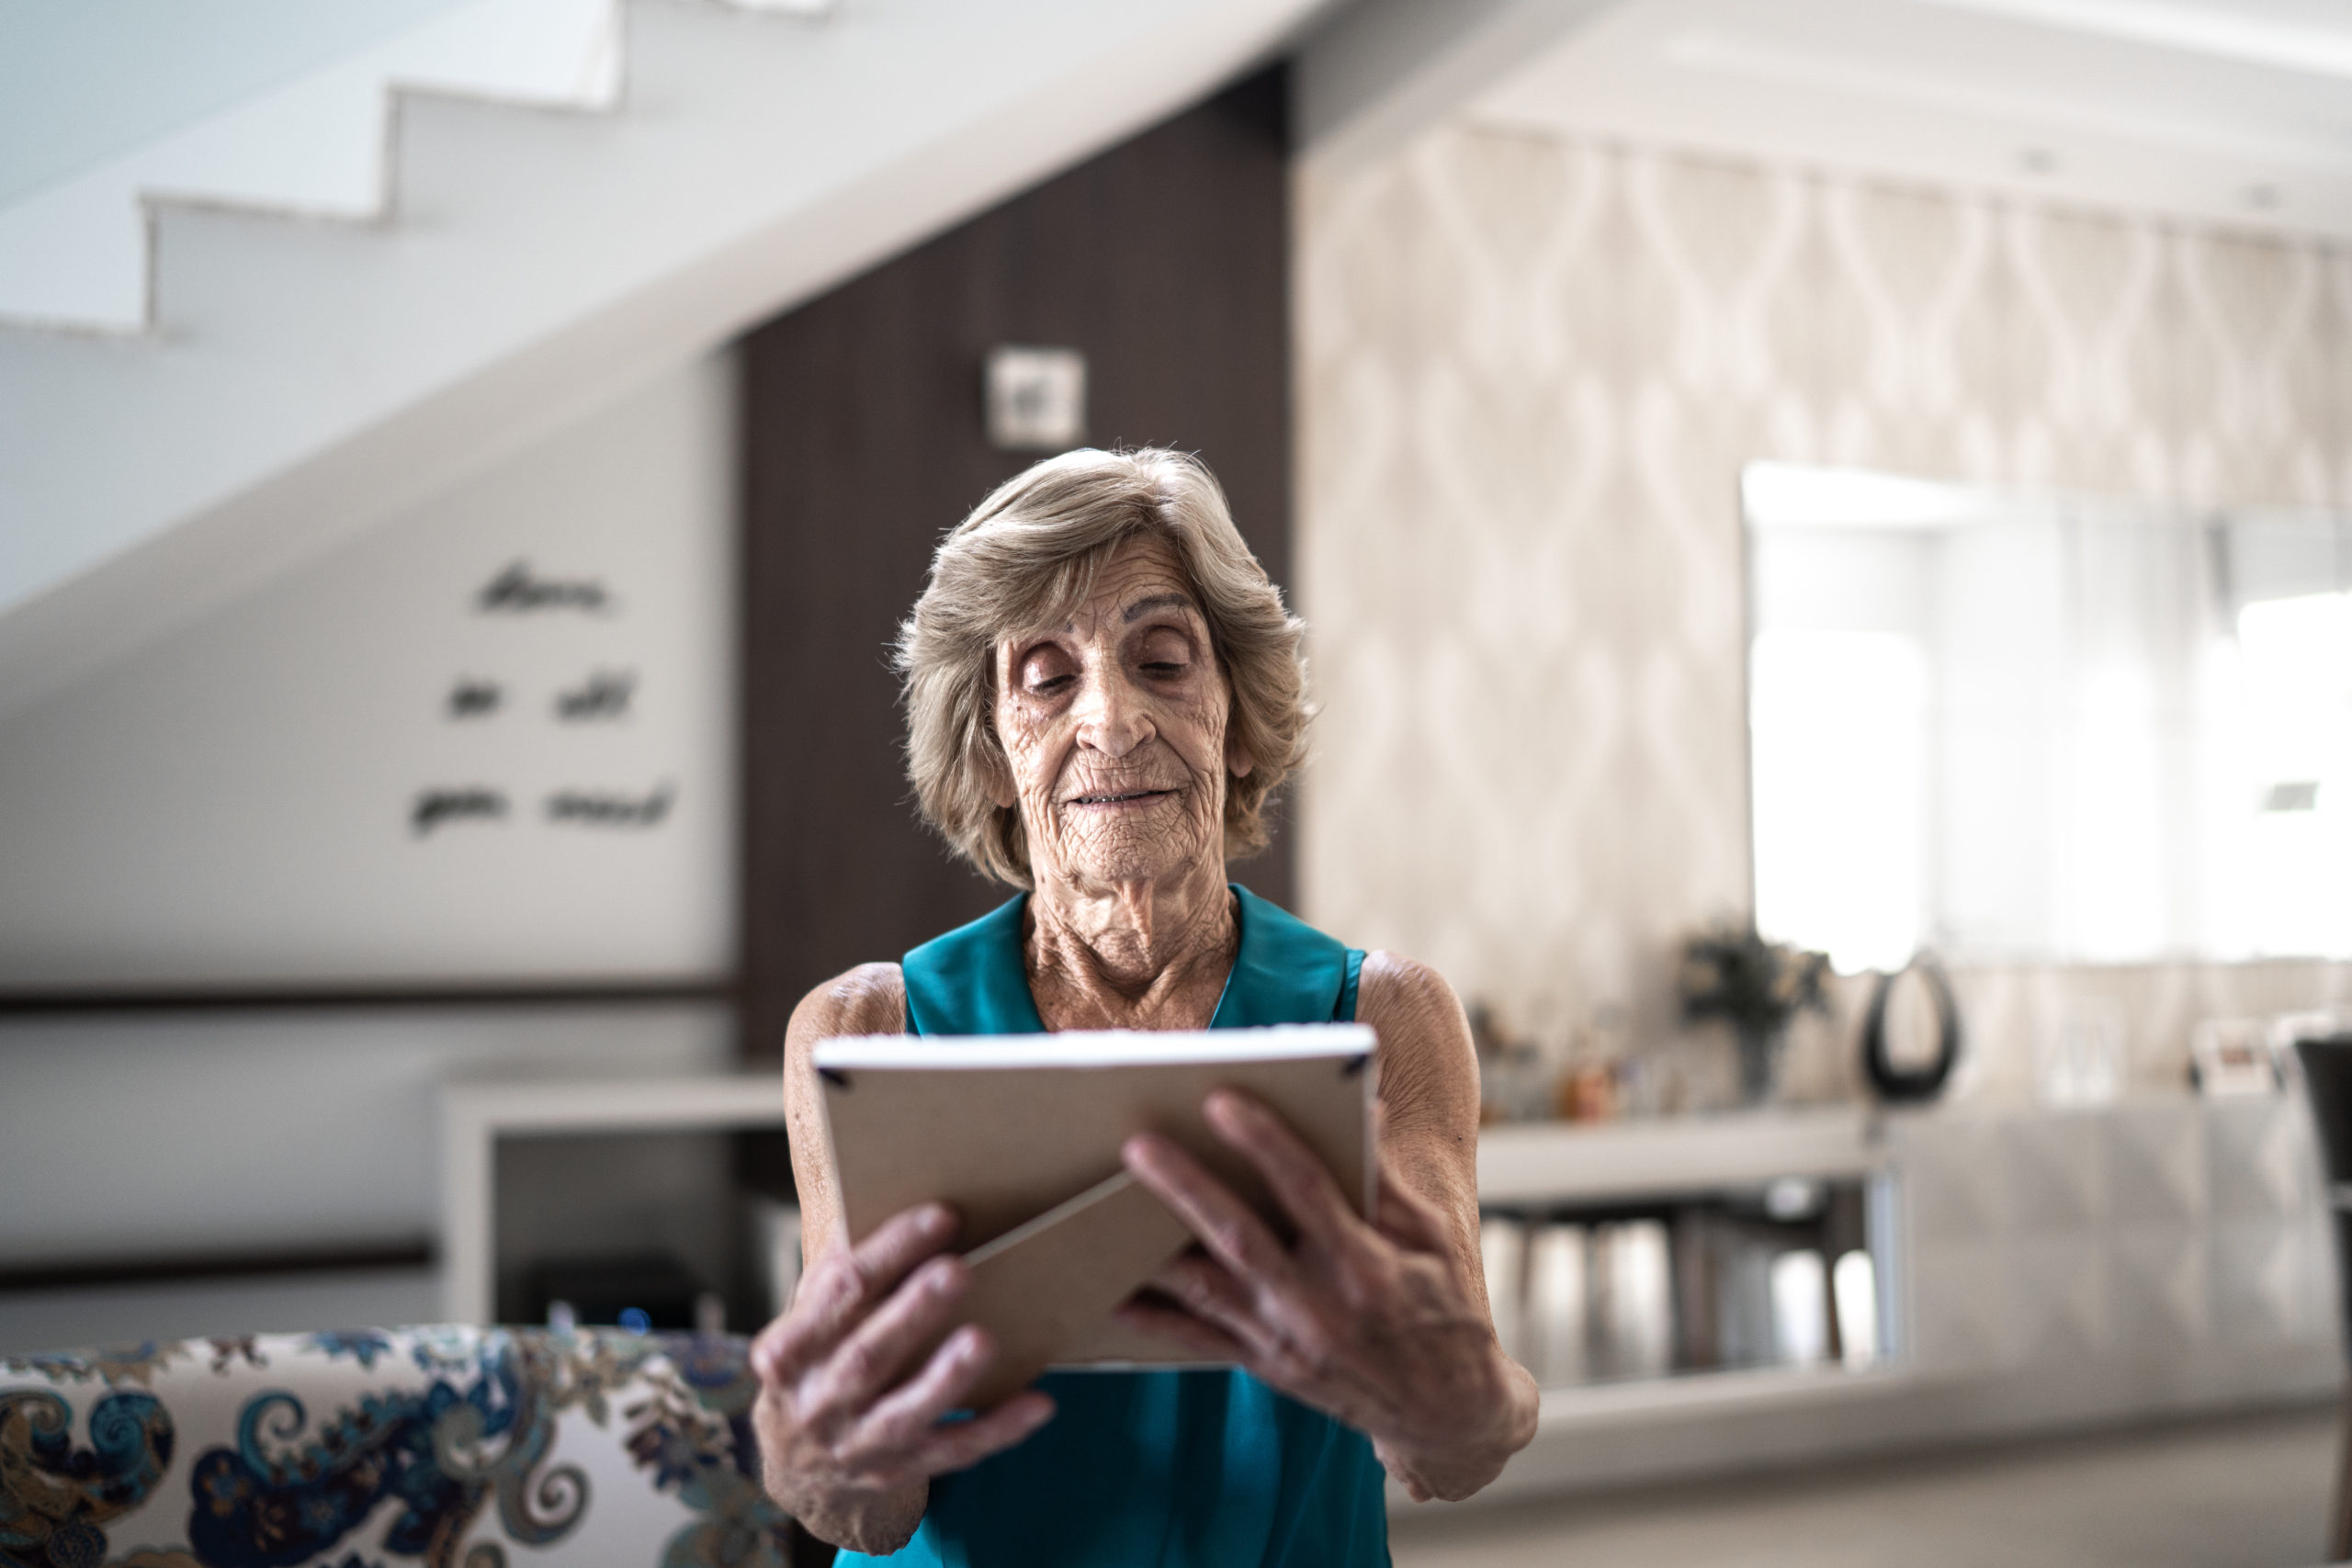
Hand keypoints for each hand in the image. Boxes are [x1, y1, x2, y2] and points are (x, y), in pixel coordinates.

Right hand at [749, 1202, 1054, 1550]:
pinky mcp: (897, 1472)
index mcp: (788, 1352)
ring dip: (947, 1378)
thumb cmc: (813, 1363)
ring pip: (903, 1415)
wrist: (793, 1464)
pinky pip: (953, 1452)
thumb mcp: (805, 1318)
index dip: (889, 1252)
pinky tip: (1038, 1403)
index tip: (941, 1216)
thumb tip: (873, 1201)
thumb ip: (836, 1274)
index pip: (838, 1292)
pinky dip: (997, 1429)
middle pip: (865, 1357)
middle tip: (959, 1271)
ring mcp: (856, 1446)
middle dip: (913, 1313)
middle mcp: (816, 1404)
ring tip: (984, 1340)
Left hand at [1118, 1091, 1532, 1501]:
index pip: (1309, 1191)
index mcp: (1367, 1265)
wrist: (1447, 1413)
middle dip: (1186, 1188)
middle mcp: (1321, 1307)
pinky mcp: (1268, 1368)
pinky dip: (1153, 1319)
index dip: (1265, 1143)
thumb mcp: (1432, 1239)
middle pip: (1240, 1239)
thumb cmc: (1443, 1310)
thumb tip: (1362, 1106)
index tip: (1222, 1101)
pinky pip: (1199, 1340)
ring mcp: (1288, 1343)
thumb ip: (1386, 1177)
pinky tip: (1109, 1294)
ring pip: (1206, 1290)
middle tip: (1138, 1144)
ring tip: (1099, 1212)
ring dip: (1153, 1250)